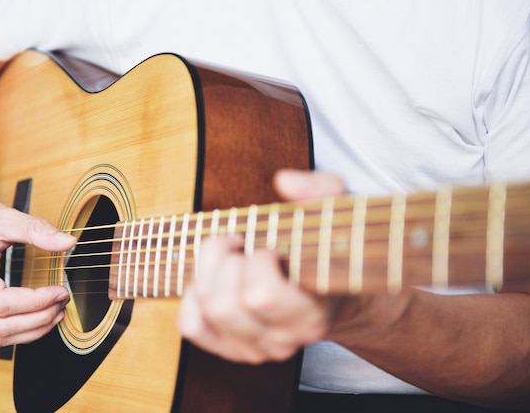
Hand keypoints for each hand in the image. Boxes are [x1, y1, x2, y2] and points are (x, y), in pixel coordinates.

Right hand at [0, 192, 75, 346]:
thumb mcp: (5, 217)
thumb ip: (37, 230)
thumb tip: (68, 242)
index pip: (1, 302)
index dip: (35, 302)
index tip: (60, 291)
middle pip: (0, 325)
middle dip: (38, 319)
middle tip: (62, 302)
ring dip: (31, 330)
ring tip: (56, 312)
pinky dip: (19, 331)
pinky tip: (39, 318)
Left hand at [178, 169, 346, 363]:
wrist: (331, 295)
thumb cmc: (328, 250)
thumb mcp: (336, 212)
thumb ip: (319, 190)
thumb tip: (284, 181)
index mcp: (310, 313)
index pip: (261, 296)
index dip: (256, 261)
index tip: (269, 245)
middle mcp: (282, 340)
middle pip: (225, 305)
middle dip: (225, 262)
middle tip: (243, 244)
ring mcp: (255, 348)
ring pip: (208, 312)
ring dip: (209, 273)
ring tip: (230, 256)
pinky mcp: (231, 348)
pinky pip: (193, 326)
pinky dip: (193, 296)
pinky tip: (215, 278)